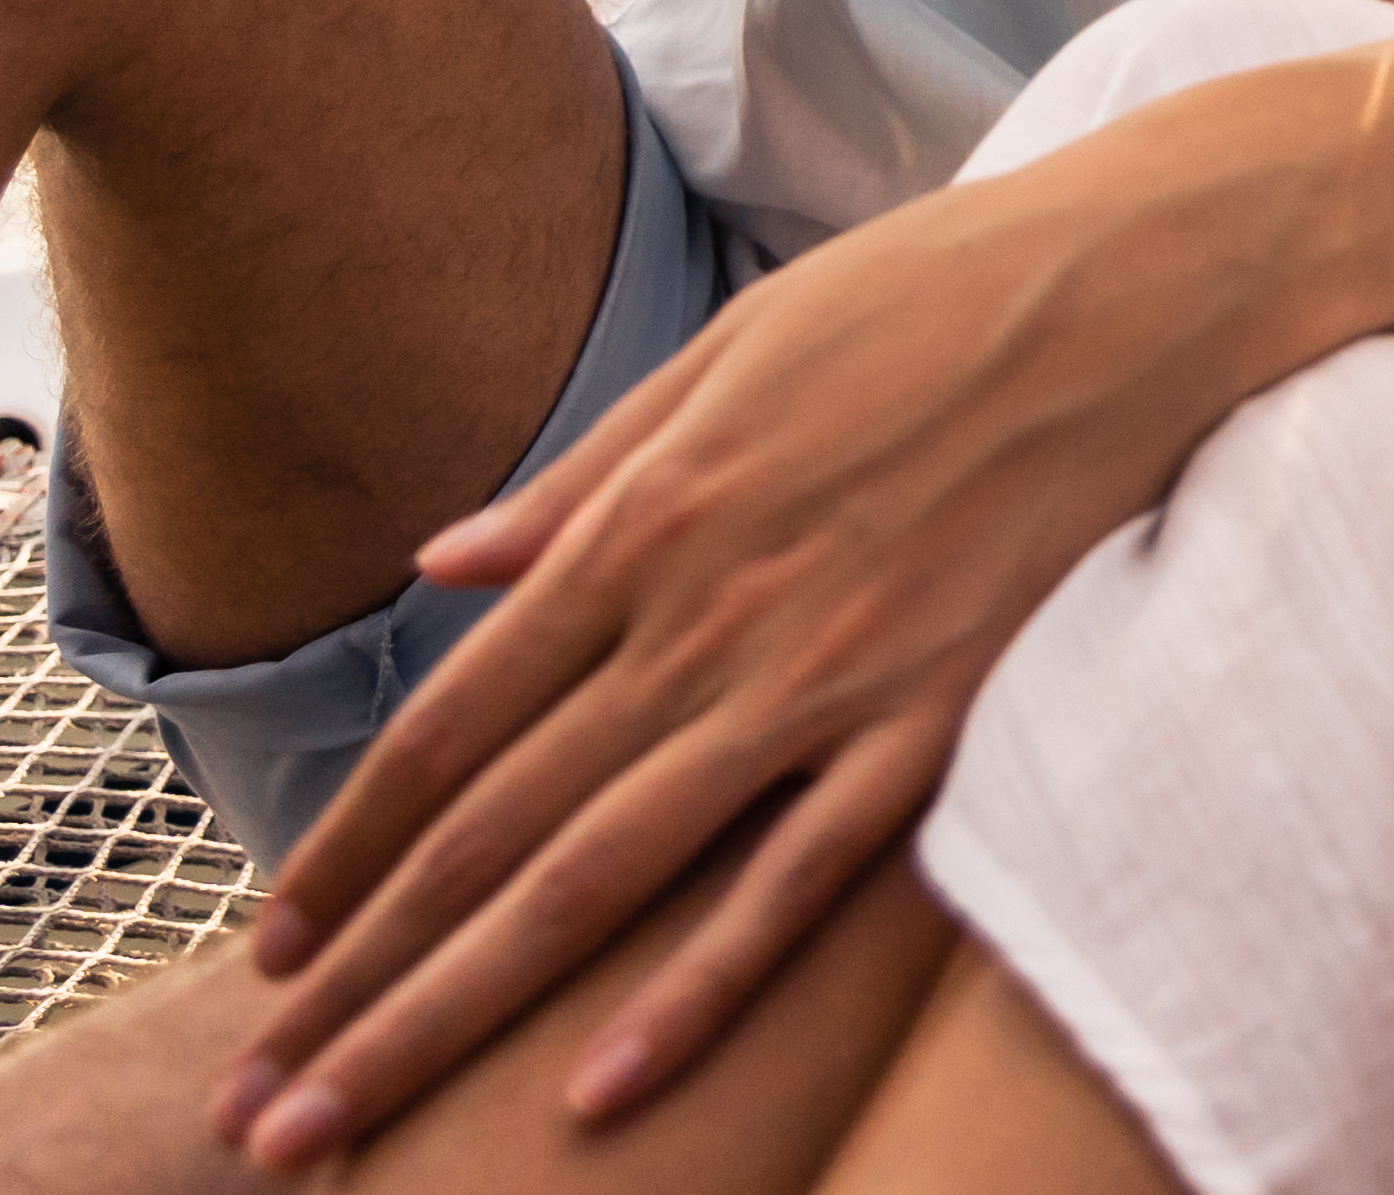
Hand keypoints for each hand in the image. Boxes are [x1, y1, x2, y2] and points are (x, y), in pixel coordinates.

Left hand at [211, 78, 1352, 1162]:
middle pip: (489, 834)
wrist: (1141, 282)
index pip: (451, 729)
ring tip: (344, 1126)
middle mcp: (704, 617)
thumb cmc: (938, 293)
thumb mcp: (734, 347)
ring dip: (453, 1013)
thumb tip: (441, 565)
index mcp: (644, 523)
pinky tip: (597, 1093)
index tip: (268, 954)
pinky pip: (793, 889)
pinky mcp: (935, 720)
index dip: (346, 855)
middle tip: (252, 1113)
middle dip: (356, 984)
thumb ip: (585, 475)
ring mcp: (819, 681)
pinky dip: (690, 998)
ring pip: (598, 882)